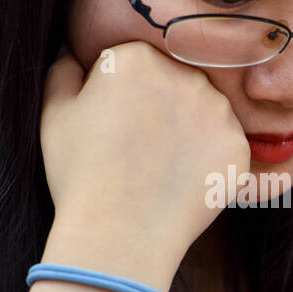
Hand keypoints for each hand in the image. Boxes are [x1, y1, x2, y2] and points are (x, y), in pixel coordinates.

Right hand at [40, 40, 249, 277]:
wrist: (119, 237)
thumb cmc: (80, 175)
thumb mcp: (55, 115)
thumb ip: (63, 71)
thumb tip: (74, 54)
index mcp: (135, 57)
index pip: (135, 63)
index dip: (121, 96)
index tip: (113, 126)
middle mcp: (183, 73)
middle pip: (174, 80)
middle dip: (160, 106)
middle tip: (138, 150)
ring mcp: (217, 110)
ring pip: (203, 110)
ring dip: (188, 130)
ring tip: (159, 168)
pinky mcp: (238, 145)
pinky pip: (224, 144)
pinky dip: (208, 160)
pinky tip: (182, 181)